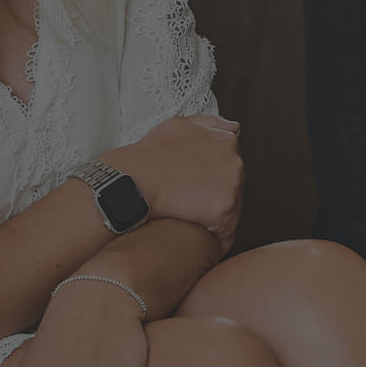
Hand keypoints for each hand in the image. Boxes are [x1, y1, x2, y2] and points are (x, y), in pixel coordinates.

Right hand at [104, 114, 243, 251]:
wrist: (130, 181)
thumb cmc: (148, 155)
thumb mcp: (177, 125)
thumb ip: (209, 123)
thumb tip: (234, 128)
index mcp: (226, 142)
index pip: (231, 166)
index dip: (214, 180)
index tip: (198, 188)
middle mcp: (235, 162)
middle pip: (234, 187)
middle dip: (218, 197)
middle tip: (194, 207)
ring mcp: (232, 186)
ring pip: (233, 210)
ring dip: (217, 218)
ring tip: (194, 224)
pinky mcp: (224, 211)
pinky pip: (227, 232)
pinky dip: (216, 239)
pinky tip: (201, 243)